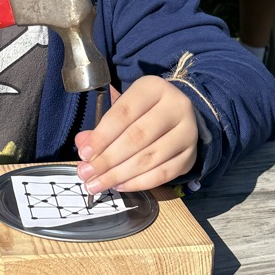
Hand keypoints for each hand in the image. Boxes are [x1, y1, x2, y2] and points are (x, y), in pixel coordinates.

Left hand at [75, 76, 198, 193]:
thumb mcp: (124, 107)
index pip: (124, 113)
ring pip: (150, 158)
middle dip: (108, 159)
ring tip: (98, 184)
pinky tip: (120, 185)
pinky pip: (164, 174)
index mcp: (154, 88)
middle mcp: (176, 107)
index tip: (84, 153)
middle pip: (137, 137)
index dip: (102, 135)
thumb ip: (103, 126)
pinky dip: (139, 183)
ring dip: (120, 175)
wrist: (178, 115)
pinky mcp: (191, 155)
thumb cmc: (143, 111)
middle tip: (87, 174)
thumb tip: (83, 145)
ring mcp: (188, 132)